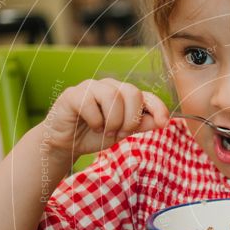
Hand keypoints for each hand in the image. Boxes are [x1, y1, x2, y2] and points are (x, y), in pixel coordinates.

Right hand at [42, 78, 169, 156]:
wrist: (66, 143)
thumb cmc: (95, 134)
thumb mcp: (122, 132)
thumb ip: (140, 125)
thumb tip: (162, 120)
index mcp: (124, 95)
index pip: (147, 96)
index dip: (158, 108)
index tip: (164, 123)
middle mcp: (109, 86)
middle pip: (132, 92)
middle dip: (130, 119)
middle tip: (119, 133)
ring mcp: (91, 87)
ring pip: (113, 96)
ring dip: (112, 121)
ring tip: (104, 131)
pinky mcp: (73, 94)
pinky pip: (91, 104)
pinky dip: (94, 120)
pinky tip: (90, 125)